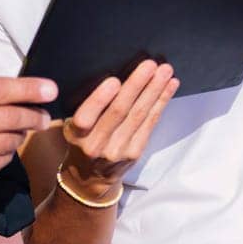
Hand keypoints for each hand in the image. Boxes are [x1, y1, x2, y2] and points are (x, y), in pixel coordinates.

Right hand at [0, 76, 55, 203]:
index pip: (2, 89)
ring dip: (20, 135)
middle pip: (14, 117)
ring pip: (11, 141)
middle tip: (43, 115)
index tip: (50, 89)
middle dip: (34, 116)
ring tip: (19, 130)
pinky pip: (0, 162)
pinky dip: (5, 153)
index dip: (31, 88)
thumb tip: (6, 93)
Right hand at [57, 60, 178, 203]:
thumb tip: (113, 75)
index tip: (114, 81)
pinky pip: (150, 123)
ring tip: (165, 71)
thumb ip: (87, 109)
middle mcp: (96, 145)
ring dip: (154, 90)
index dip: (100, 100)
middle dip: (136, 85)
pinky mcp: (134, 152)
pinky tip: (169, 86)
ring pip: (138, 115)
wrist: (90, 178)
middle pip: (119, 112)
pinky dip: (161, 102)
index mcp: (76, 135)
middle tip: (149, 65)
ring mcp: (117, 150)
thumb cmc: (82, 141)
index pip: (86, 118)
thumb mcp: (73, 128)